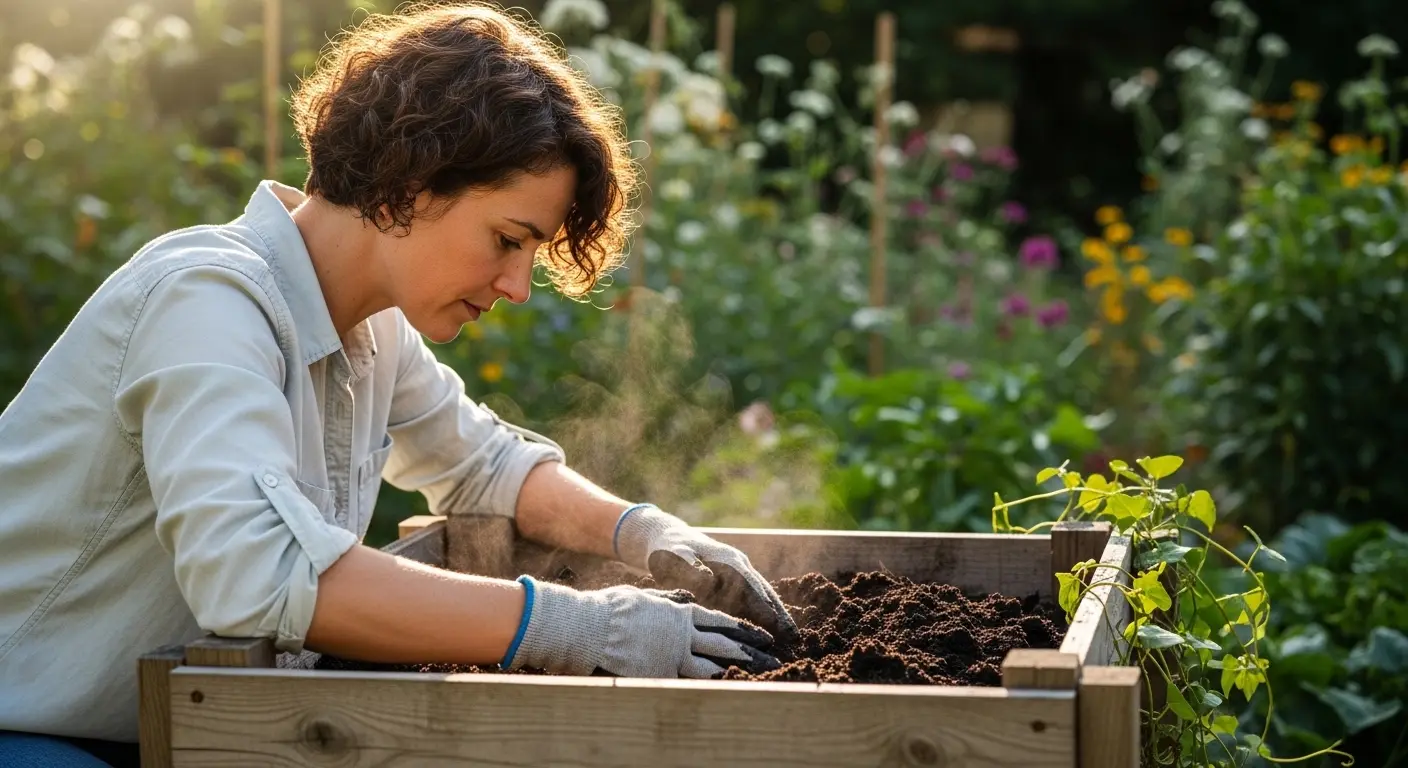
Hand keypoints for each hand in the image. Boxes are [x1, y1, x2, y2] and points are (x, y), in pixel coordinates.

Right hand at [501, 576, 779, 677]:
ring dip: (741, 672)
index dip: (744, 630)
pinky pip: (692, 684)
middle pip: (726, 644)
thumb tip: (689, 596)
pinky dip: (714, 688)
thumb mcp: (645, 597)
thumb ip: (670, 600)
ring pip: (716, 666)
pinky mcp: (662, 674)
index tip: (762, 636)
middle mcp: (683, 633)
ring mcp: (674, 655)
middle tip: (776, 660)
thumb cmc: (611, 610)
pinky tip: (732, 693)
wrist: (591, 626)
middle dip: (753, 652)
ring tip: (763, 678)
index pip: (721, 621)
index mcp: (680, 613)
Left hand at [612, 505, 799, 642]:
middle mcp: (738, 563)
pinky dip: (766, 609)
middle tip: (795, 637)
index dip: (765, 608)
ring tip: (791, 635)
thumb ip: (691, 571)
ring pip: (762, 592)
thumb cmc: (668, 550)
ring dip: (777, 612)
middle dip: (780, 613)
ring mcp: (738, 569)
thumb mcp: (674, 558)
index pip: (751, 588)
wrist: (666, 536)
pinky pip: (754, 594)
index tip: (778, 626)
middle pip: (764, 591)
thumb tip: (709, 582)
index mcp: (727, 560)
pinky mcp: (734, 576)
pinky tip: (772, 626)